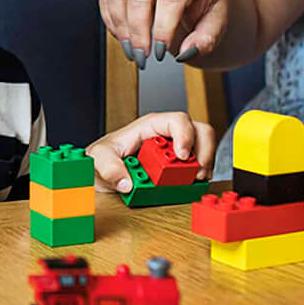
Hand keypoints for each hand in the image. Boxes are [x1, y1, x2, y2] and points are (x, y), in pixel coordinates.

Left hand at [86, 111, 216, 192]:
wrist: (101, 171)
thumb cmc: (103, 157)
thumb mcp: (98, 158)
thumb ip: (109, 167)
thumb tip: (125, 182)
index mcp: (151, 126)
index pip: (178, 120)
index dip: (185, 136)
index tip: (182, 156)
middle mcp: (167, 135)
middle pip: (200, 131)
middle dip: (203, 152)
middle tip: (196, 173)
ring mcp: (175, 150)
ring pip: (204, 147)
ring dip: (204, 165)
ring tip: (194, 180)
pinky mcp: (178, 166)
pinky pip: (200, 165)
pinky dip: (201, 175)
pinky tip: (191, 184)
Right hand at [99, 0, 228, 67]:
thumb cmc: (209, 0)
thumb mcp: (219, 20)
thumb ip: (206, 39)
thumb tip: (186, 53)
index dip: (163, 28)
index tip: (161, 52)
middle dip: (137, 32)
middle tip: (143, 58)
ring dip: (121, 28)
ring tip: (132, 52)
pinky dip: (110, 22)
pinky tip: (124, 38)